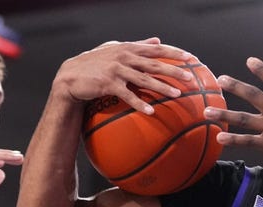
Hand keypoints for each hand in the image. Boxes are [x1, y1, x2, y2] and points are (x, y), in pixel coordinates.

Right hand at [54, 39, 193, 113]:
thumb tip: (158, 40)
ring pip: (144, 79)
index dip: (174, 52)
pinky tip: (151, 111)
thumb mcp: (116, 49)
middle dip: (173, 70)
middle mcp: (124, 57)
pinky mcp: (108, 84)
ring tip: (176, 94)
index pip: (156, 49)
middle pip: (154, 64)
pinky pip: (128, 96)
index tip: (191, 58)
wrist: (71, 75)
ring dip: (161, 87)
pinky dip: (140, 103)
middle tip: (189, 78)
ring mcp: (116, 70)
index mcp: (129, 49)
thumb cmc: (96, 63)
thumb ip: (138, 45)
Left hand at [206, 58, 262, 170]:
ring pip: (243, 119)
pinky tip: (219, 138)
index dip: (261, 69)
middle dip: (234, 86)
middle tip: (220, 79)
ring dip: (224, 114)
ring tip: (207, 110)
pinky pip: (248, 141)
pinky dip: (233, 140)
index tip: (250, 61)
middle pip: (252, 95)